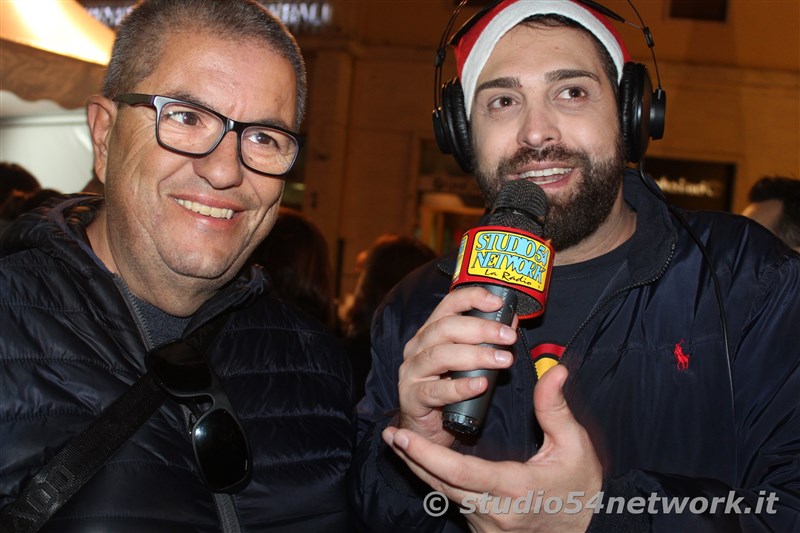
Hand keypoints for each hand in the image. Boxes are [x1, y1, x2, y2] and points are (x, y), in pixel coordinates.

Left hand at [384, 364, 602, 532]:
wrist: (589, 528)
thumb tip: (555, 370)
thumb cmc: (581, 487)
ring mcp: (486, 523)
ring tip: (400, 444)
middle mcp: (494, 510)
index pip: (459, 472)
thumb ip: (555, 409)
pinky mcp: (485, 527)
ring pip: (444, 495)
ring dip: (421, 469)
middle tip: (392, 436)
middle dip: (413, 459)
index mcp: (513, 487)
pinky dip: (438, 482)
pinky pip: (455, 503)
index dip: (427, 455)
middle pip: (441, 484)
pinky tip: (425, 463)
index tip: (404, 437)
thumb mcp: (574, 446)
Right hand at [397, 286, 516, 446]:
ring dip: (475, 356)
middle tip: (508, 336)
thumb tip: (511, 321)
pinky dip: (459, 387)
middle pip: (445, 328)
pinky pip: (435, 391)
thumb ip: (486, 342)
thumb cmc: (450, 391)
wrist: (428, 429)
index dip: (472, 298)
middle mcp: (417, 348)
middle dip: (480, 329)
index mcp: (430, 333)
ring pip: (440, 356)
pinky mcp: (411, 398)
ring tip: (502, 360)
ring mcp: (411, 372)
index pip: (448, 305)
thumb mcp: (470, 363)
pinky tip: (479, 385)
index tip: (498, 302)